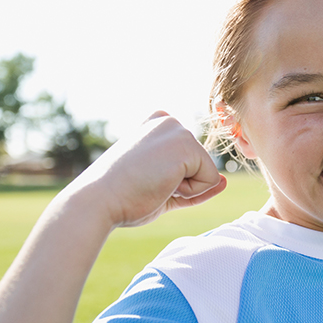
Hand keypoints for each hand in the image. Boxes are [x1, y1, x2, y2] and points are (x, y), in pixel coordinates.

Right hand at [68, 111, 226, 227]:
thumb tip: (224, 181)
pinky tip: (161, 184)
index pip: (189, 163)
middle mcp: (169, 121)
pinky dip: (190, 192)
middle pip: (200, 167)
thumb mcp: (162, 186)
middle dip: (181, 185)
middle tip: (146, 183)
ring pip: (208, 174)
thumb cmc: (123, 197)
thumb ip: (192, 182)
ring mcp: (178, 130)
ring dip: (185, 189)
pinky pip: (211, 181)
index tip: (141, 178)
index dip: (173, 183)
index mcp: (157, 125)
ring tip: (152, 183)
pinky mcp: (186, 145)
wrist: (98, 201)